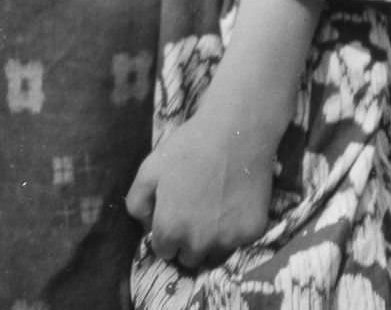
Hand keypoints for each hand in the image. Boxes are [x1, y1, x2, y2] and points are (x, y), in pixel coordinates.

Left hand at [126, 109, 273, 269]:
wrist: (235, 131)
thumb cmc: (188, 146)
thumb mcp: (149, 168)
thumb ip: (138, 203)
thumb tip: (147, 226)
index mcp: (170, 230)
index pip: (163, 251)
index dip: (167, 233)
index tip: (174, 215)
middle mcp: (198, 244)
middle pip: (189, 259)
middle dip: (188, 242)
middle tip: (194, 212)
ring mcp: (228, 240)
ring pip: (214, 256)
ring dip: (211, 242)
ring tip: (214, 210)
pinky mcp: (252, 233)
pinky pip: (239, 242)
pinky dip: (235, 229)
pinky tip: (233, 202)